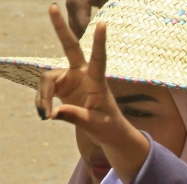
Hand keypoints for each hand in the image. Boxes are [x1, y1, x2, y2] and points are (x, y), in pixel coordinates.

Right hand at [37, 4, 148, 183]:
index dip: (99, 42)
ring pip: (48, 80)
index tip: (103, 24)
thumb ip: (75, 116)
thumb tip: (53, 112)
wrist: (107, 132)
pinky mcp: (61, 87)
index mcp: (97, 81)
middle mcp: (83, 75)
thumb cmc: (108, 127)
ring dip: (42, 98)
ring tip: (44, 116)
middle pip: (70, 47)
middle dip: (61, 28)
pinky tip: (45, 115)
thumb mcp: (95, 125)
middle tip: (53, 6)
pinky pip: (44, 91)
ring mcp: (70, 79)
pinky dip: (42, 103)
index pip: (99, 59)